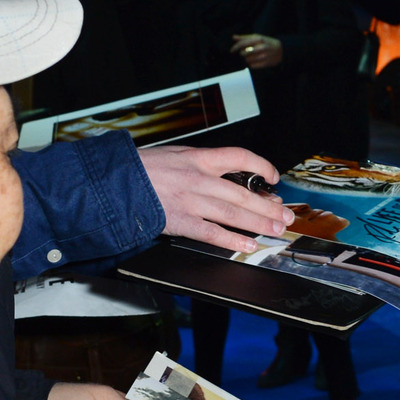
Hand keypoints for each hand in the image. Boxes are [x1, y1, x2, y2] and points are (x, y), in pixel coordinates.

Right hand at [139, 145, 293, 253]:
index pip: (239, 157)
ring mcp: (190, 200)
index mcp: (198, 158)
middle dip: (268, 206)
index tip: (273, 178)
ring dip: (258, 223)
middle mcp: (198, 178)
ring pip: (233, 213)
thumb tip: (222, 175)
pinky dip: (232, 240)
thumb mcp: (174, 155)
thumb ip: (199, 164)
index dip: (261, 166)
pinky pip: (211, 233)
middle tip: (285, 215)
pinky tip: (247, 245)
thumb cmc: (141, 168)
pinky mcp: (179, 221)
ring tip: (276, 230)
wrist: (113, 181)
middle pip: (243, 192)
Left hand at [229, 33, 283, 68]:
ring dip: (247, 59)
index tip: (232, 50)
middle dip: (242, 53)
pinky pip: (253, 66)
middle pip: (244, 53)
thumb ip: (245, 37)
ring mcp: (264, 55)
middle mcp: (261, 47)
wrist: (281, 50)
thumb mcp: (257, 37)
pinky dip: (252, 64)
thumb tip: (233, 37)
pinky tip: (255, 61)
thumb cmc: (266, 42)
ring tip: (252, 56)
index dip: (235, 47)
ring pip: (248, 60)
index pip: (243, 43)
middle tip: (245, 52)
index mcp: (258, 39)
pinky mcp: (266, 63)